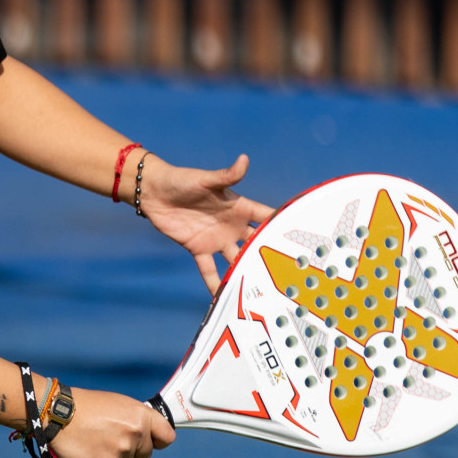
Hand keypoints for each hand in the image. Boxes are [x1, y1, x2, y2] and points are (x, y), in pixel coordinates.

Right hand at [46, 388, 175, 457]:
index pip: (167, 436)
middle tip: (113, 438)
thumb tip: (145, 433)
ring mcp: (122, 449)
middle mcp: (135, 433)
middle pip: (146, 453)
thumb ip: (135, 419)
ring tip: (97, 440)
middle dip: (132, 449)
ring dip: (114, 456)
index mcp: (141, 415)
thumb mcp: (118, 404)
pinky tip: (89, 449)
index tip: (152, 441)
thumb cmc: (87, 406)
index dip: (159, 440)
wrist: (58, 413)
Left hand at [136, 153, 274, 294]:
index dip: (282, 225)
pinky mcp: (198, 249)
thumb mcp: (207, 179)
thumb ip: (227, 175)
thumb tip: (244, 159)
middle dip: (270, 255)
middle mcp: (232, 226)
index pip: (266, 217)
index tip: (302, 238)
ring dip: (247, 272)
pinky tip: (223, 297)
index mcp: (239, 208)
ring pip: (237, 259)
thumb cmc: (183, 180)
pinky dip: (215, 283)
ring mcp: (217, 239)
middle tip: (288, 273)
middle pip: (256, 243)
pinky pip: (209, 269)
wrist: (155, 192)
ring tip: (262, 290)